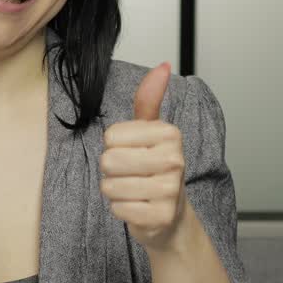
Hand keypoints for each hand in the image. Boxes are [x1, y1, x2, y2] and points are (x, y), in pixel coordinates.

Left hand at [99, 62, 189, 251]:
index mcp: (170, 134)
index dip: (114, 147)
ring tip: (135, 191)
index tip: (133, 153)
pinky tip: (138, 207)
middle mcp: (174, 160)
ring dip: (116, 191)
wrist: (171, 216)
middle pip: (109, 161)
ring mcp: (169, 190)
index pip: (111, 136)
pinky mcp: (160, 216)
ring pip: (110, 186)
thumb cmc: (156, 170)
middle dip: (112, 171)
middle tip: (132, 175)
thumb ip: (149, 99)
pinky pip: (118, 209)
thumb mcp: (151, 131)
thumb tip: (163, 66)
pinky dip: (122, 210)